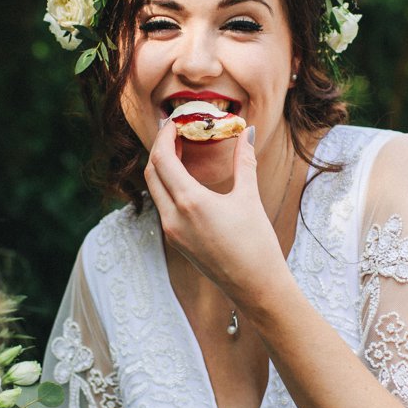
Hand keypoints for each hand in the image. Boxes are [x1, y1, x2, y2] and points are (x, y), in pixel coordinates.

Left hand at [142, 120, 287, 298]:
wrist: (256, 287)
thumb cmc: (256, 244)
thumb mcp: (249, 198)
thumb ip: (244, 161)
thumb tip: (247, 133)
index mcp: (190, 203)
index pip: (163, 159)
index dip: (165, 136)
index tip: (175, 121)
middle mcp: (173, 217)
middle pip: (152, 173)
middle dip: (160, 148)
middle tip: (175, 131)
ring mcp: (172, 231)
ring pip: (155, 190)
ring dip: (162, 167)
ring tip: (180, 149)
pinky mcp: (176, 241)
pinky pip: (163, 205)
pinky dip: (168, 185)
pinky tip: (185, 177)